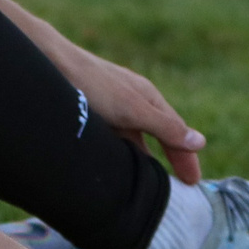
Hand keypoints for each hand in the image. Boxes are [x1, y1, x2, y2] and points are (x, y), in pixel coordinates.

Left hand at [66, 49, 204, 182]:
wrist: (48, 63)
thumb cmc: (92, 84)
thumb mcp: (132, 110)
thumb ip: (164, 127)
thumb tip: (200, 142)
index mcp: (148, 97)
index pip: (176, 131)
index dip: (187, 156)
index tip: (194, 182)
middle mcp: (132, 101)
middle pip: (158, 135)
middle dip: (171, 158)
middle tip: (181, 186)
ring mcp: (112, 107)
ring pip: (134, 137)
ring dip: (145, 159)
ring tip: (151, 184)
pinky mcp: (92, 113)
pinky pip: (114, 138)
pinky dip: (122, 153)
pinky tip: (117, 167)